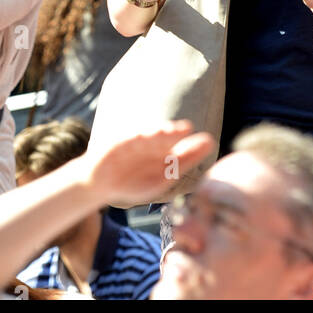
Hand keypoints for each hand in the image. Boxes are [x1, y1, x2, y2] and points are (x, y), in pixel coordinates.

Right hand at [84, 121, 214, 206]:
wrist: (103, 184)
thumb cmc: (134, 182)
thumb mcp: (159, 180)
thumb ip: (179, 168)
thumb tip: (203, 157)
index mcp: (166, 157)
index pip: (182, 151)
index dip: (194, 147)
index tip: (209, 142)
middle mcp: (153, 146)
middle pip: (167, 139)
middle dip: (177, 134)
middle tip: (188, 129)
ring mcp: (137, 144)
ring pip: (150, 137)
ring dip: (161, 132)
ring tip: (172, 130)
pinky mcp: (120, 143)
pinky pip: (130, 139)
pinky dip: (139, 137)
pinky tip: (147, 135)